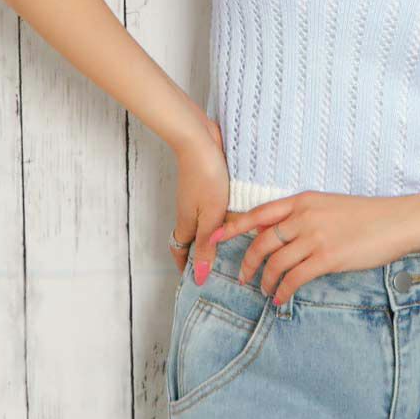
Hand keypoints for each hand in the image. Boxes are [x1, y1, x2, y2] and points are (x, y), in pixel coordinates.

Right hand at [168, 114, 235, 284]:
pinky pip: (210, 204)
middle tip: (218, 264)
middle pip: (191, 237)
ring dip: (212, 232)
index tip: (194, 278)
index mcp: (188, 223)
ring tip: (233, 242)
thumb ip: (206, 245)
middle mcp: (188, 210)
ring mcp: (195, 195)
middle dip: (200, 251)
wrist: (198, 140)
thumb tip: (200, 276)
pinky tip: (237, 213)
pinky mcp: (205, 181)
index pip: (181, 250)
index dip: (186, 265)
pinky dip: (220, 214)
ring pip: (202, 220)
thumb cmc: (205, 177)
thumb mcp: (210, 216)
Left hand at [207, 190, 419, 302]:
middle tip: (243, 277)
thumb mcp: (329, 206)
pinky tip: (281, 299)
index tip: (213, 238)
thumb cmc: (367, 215)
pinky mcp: (328, 257)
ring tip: (265, 291)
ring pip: (276, 262)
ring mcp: (315, 236)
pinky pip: (295, 278)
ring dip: (265, 280)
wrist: (397, 221)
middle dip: (247, 262)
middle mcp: (304, 216)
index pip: (259, 213)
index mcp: (303, 200)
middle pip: (262, 242)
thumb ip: (303, 216)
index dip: (233, 227)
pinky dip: (283, 291)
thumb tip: (277, 233)